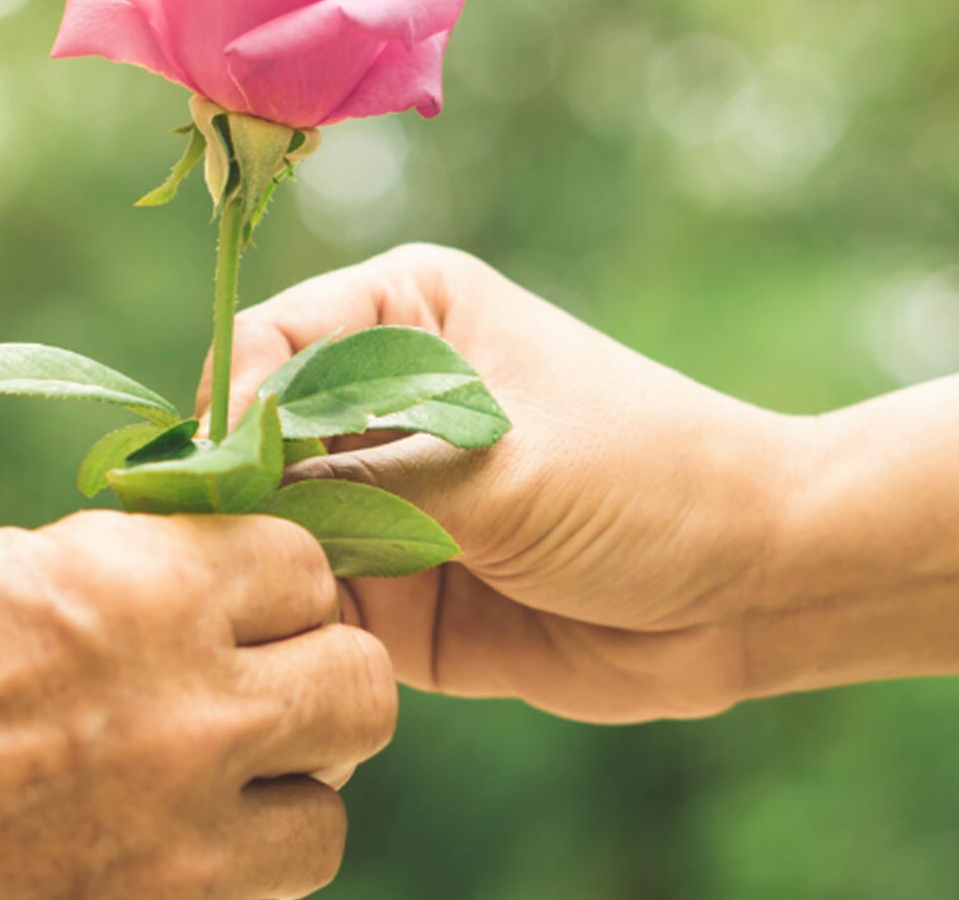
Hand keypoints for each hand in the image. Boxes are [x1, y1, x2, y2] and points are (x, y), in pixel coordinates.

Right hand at [0, 511, 395, 899]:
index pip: (304, 566)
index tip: (236, 598)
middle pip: (357, 692)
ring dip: (281, 798)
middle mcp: (187, 709)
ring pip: (324, 822)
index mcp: (142, 587)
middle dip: (314, 684)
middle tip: (249, 690)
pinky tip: (148, 850)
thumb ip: (119, 581)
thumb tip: (187, 593)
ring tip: (205, 788)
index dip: (274, 581)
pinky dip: (220, 877)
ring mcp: (170, 836)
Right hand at [209, 243, 958, 723]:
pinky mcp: (385, 588)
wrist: (749, 591)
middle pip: (251, 441)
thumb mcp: (498, 466)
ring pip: (269, 530)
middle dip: (233, 498)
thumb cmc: (644, 480)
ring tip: (257, 612)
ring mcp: (373, 497)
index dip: (234, 403)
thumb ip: (364, 478)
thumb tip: (235, 492)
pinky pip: (309, 606)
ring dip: (260, 571)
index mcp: (401, 314)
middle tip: (221, 555)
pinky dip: (294, 631)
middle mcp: (371, 400)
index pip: (269, 342)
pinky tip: (284, 655)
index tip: (226, 469)